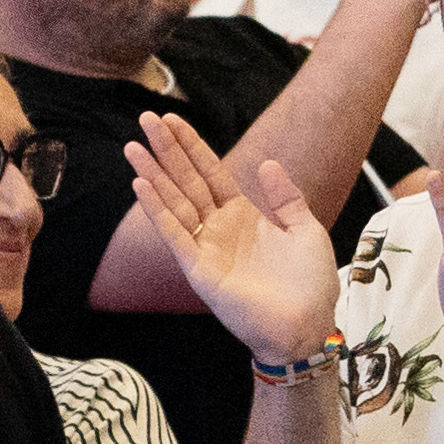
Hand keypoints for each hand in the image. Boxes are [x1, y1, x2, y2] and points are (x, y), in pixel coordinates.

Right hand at [130, 114, 342, 363]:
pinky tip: (141, 186)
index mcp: (243, 215)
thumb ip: (286, 197)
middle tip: (146, 119)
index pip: (210, 171)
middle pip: (186, 180)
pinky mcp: (200, 270)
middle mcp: (220, 228)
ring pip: (174, 203)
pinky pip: (175, 235)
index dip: (192, 146)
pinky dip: (157, 211)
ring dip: (153, 175)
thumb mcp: (306, 230)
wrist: (308, 325)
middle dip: (166, 150)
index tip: (172, 119)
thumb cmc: (310, 284)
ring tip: (133, 147)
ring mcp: (207, 248)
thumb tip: (267, 162)